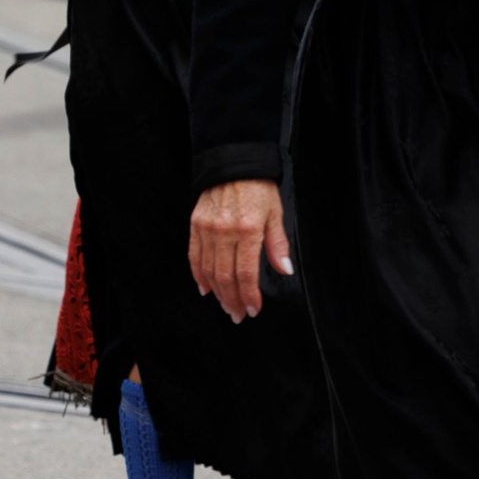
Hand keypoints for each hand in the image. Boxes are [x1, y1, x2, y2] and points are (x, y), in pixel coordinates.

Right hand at [188, 178, 288, 322]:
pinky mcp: (196, 224)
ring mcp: (207, 228)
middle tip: (238, 315)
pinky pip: (194, 256)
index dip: (249, 295)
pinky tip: (205, 288)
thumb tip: (284, 270)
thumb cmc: (258, 187)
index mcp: (248, 229)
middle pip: (225, 276)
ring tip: (225, 305)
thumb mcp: (275, 212)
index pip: (246, 273)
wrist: (234, 162)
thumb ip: (278, 244)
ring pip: (208, 270)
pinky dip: (198, 275)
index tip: (253, 309)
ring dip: (217, 292)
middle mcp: (225, 231)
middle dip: (232, 300)